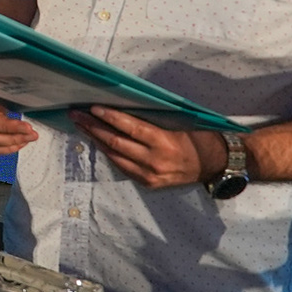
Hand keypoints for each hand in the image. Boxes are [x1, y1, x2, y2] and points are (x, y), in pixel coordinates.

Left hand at [71, 106, 220, 187]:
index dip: (109, 117)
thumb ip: (151, 122)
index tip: (92, 108)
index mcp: (164, 142)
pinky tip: (98, 143)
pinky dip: (109, 153)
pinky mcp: (149, 184)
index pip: (129, 127)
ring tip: (81, 126)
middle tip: (76, 115)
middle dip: (93, 127)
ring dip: (96, 140)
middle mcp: (154, 161)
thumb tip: (122, 110)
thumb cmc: (198, 138)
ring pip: (115, 156)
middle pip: (116, 142)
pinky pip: (123, 167)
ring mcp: (150, 175)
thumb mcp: (178, 125)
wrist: (216, 165)